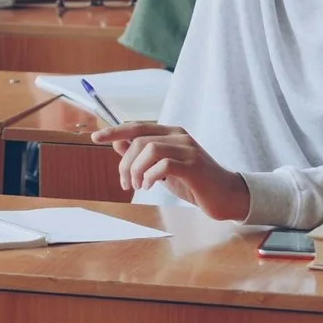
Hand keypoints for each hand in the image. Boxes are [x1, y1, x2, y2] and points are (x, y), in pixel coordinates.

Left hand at [92, 121, 250, 219]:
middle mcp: (180, 136)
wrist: (227, 196)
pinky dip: (150, 176)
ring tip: (137, 186)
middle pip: (139, 139)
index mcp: (171, 133)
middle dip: (125, 162)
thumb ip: (143, 155)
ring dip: (136, 170)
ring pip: (149, 148)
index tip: (95, 138)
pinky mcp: (194, 166)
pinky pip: (163, 164)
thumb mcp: (163, 168)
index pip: (137, 126)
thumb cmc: (194, 182)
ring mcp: (188, 150)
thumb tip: (118, 143)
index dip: (115, 131)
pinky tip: (149, 186)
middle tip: (124, 183)